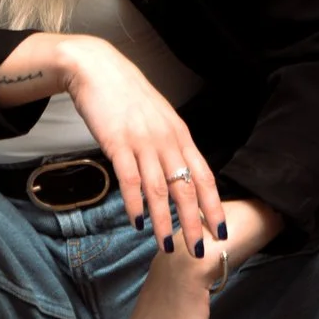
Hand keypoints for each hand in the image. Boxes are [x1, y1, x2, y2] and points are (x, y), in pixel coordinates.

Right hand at [41, 36, 223, 253]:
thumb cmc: (128, 96)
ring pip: (159, 189)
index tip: (221, 230)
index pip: (204, 176)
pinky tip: (138, 222)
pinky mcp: (117, 143)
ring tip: (167, 246)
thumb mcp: (159, 118)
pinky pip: (130, 179)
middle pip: (185, 188)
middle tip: (198, 250)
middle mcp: (166, 140)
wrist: (97, 68)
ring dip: (164, 220)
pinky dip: (135, 203)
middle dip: (193, 222)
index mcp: (180, 135)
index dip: (213, 205)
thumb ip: (171, 144)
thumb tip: (179, 174)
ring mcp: (142, 142)